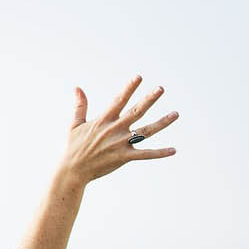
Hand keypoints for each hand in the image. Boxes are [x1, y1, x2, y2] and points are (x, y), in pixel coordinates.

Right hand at [56, 75, 177, 186]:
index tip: (139, 77)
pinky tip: (173, 150)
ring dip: (162, 122)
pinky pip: (145, 154)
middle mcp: (115, 130)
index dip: (129, 88)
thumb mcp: (75, 124)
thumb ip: (80, 106)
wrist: (73, 170)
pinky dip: (159, 153)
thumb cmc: (74, 147)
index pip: (119, 100)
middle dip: (149, 99)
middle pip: (136, 112)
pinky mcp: (124, 157)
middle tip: (161, 89)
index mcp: (103, 120)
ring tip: (176, 114)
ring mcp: (121, 144)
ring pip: (146, 131)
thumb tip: (77, 88)